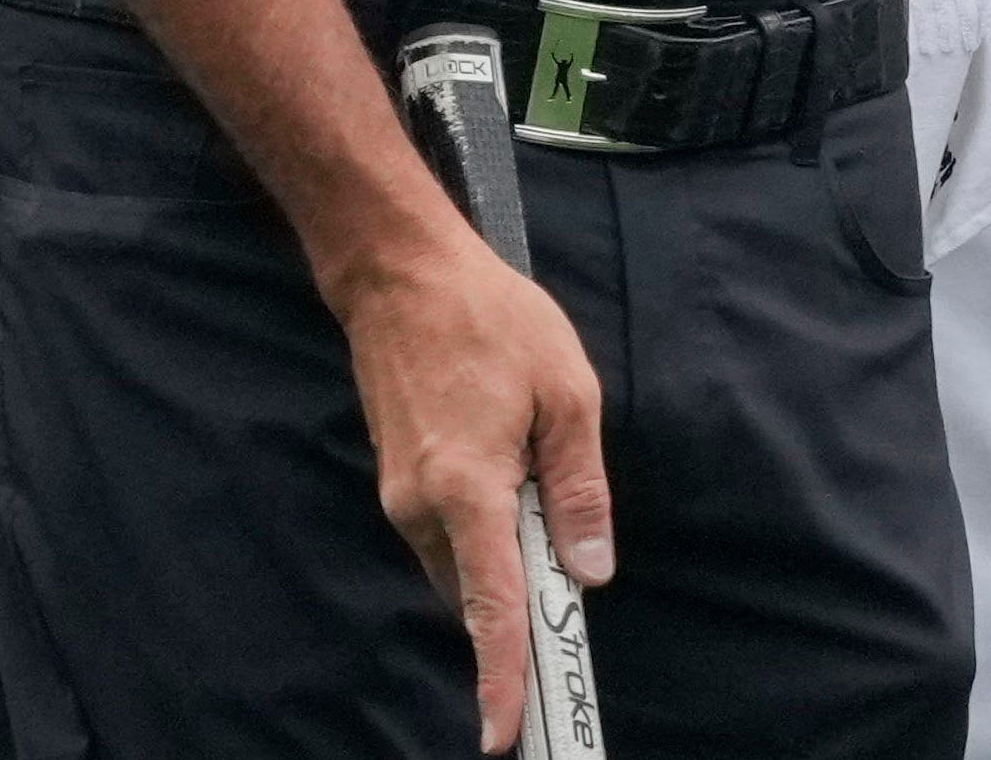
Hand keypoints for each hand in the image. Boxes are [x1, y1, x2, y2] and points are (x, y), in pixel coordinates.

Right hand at [333, 221, 612, 755]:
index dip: (504, 676)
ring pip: (467, 560)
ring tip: (540, 461)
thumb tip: (590, 572)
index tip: (508, 733)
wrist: (404, 276)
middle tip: (572, 559)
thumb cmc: (492, 322)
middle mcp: (422, 509)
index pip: (491, 607)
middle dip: (526, 591)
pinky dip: (487, 524)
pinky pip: (451, 531)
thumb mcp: (567, 393)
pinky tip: (513, 463)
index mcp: (467, 490)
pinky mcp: (400, 483)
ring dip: (508, 547)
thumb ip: (580, 488)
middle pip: (482, 588)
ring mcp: (402, 499)